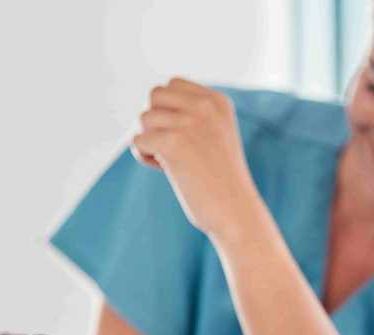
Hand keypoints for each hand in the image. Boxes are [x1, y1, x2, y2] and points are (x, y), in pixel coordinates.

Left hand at [130, 77, 264, 239]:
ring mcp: (190, 122)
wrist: (236, 211)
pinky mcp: (174, 143)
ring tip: (170, 162)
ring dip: (149, 141)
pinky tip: (165, 170)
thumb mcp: (214, 136)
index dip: (167, 111)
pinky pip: (137, 140)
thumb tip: (145, 111)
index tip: (183, 137)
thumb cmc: (221, 181)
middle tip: (171, 148)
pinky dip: (144, 157)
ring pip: (143, 118)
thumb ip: (190, 115)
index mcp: (217, 101)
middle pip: (155, 95)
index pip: (172, 84)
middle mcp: (205, 106)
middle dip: (155, 121)